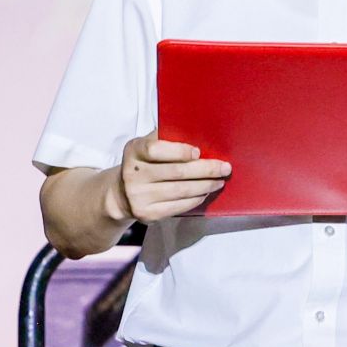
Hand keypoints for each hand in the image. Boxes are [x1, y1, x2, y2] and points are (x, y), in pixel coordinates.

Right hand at [110, 134, 230, 222]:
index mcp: (134, 151)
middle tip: (224, 168)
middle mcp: (132, 174)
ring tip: (219, 181)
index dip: (179, 151)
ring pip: (180, 191)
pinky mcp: (147, 214)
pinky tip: (205, 193)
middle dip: (204, 170)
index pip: (155, 150)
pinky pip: (177, 207)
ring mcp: (138, 196)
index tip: (198, 152)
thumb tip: (199, 133)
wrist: (122, 194)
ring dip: (204, 186)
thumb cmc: (144, 164)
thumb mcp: (147, 146)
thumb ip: (166, 138)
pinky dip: (195, 199)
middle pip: (175, 172)